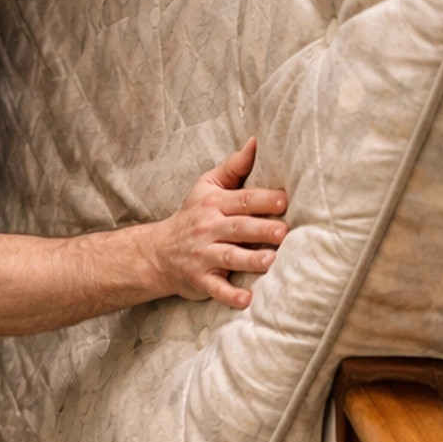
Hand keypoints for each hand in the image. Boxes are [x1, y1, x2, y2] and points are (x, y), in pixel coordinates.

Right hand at [148, 140, 287, 309]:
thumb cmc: (192, 217)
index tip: (284, 200)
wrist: (158, 253)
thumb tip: (256, 142)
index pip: (242, 200)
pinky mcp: (200, 279)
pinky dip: (230, 295)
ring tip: (270, 261)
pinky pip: (216, 288)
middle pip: (238, 227)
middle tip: (284, 231)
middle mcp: (209, 228)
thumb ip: (234, 167)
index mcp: (214, 204)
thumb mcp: (207, 187)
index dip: (263, 199)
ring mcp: (203, 255)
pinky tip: (247, 300)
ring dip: (249, 260)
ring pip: (228, 256)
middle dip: (261, 229)